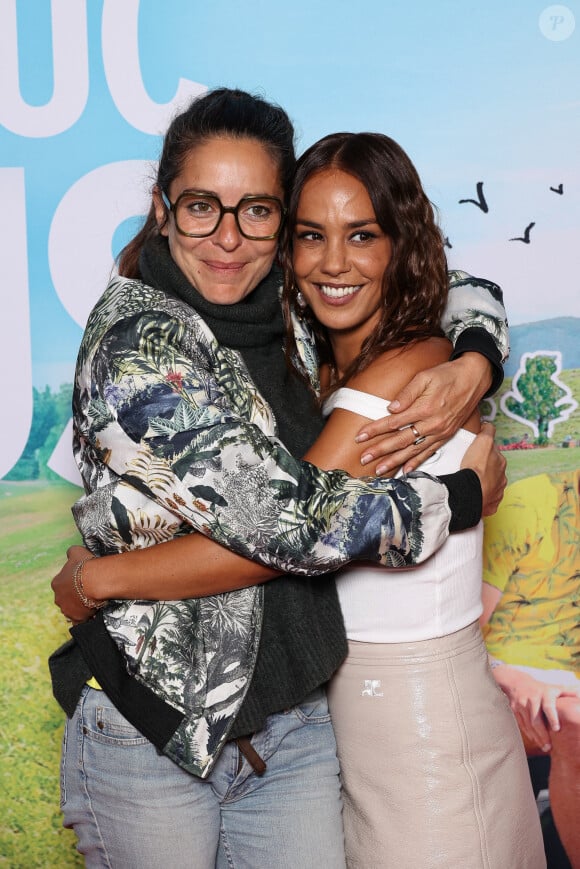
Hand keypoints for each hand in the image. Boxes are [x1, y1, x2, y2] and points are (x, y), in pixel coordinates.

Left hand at [51, 545, 96, 623]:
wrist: (97, 581)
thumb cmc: (86, 566)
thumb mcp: (77, 551)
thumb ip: (71, 552)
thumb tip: (70, 553)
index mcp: (56, 583)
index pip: (63, 585)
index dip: (73, 583)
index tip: (83, 581)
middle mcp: (58, 598)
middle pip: (66, 599)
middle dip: (75, 597)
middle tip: (88, 592)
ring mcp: (67, 610)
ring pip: (72, 610)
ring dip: (80, 607)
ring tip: (93, 602)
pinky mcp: (77, 618)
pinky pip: (80, 621)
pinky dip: (85, 618)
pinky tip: (93, 613)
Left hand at [356, 354, 492, 473]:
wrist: (474, 378)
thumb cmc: (447, 374)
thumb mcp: (425, 377)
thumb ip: (408, 393)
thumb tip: (391, 408)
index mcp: (424, 408)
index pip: (393, 422)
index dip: (375, 430)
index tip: (360, 437)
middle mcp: (432, 424)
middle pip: (401, 440)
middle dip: (380, 451)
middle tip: (364, 459)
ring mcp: (440, 432)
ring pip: (413, 450)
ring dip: (395, 461)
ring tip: (379, 470)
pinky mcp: (446, 436)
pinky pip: (429, 452)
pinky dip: (417, 463)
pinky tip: (406, 471)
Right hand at [460, 423, 505, 515]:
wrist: (470, 493)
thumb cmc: (475, 468)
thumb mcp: (483, 441)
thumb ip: (488, 431)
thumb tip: (489, 426)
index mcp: (501, 463)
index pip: (494, 454)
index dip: (485, 452)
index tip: (477, 453)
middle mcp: (502, 478)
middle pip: (493, 470)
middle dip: (485, 469)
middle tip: (471, 467)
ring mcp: (496, 493)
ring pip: (490, 486)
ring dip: (483, 483)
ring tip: (470, 481)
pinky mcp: (489, 505)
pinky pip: (486, 500)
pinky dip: (481, 497)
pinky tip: (473, 494)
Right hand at [492, 664, 579, 750]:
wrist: (517, 682)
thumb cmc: (541, 688)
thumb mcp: (555, 687)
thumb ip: (568, 692)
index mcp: (544, 693)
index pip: (548, 706)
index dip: (552, 717)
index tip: (556, 729)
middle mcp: (532, 699)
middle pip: (536, 719)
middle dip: (543, 734)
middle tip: (549, 746)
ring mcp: (522, 704)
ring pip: (528, 724)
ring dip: (536, 737)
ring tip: (544, 747)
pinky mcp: (515, 710)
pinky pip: (522, 724)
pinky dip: (529, 734)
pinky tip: (535, 741)